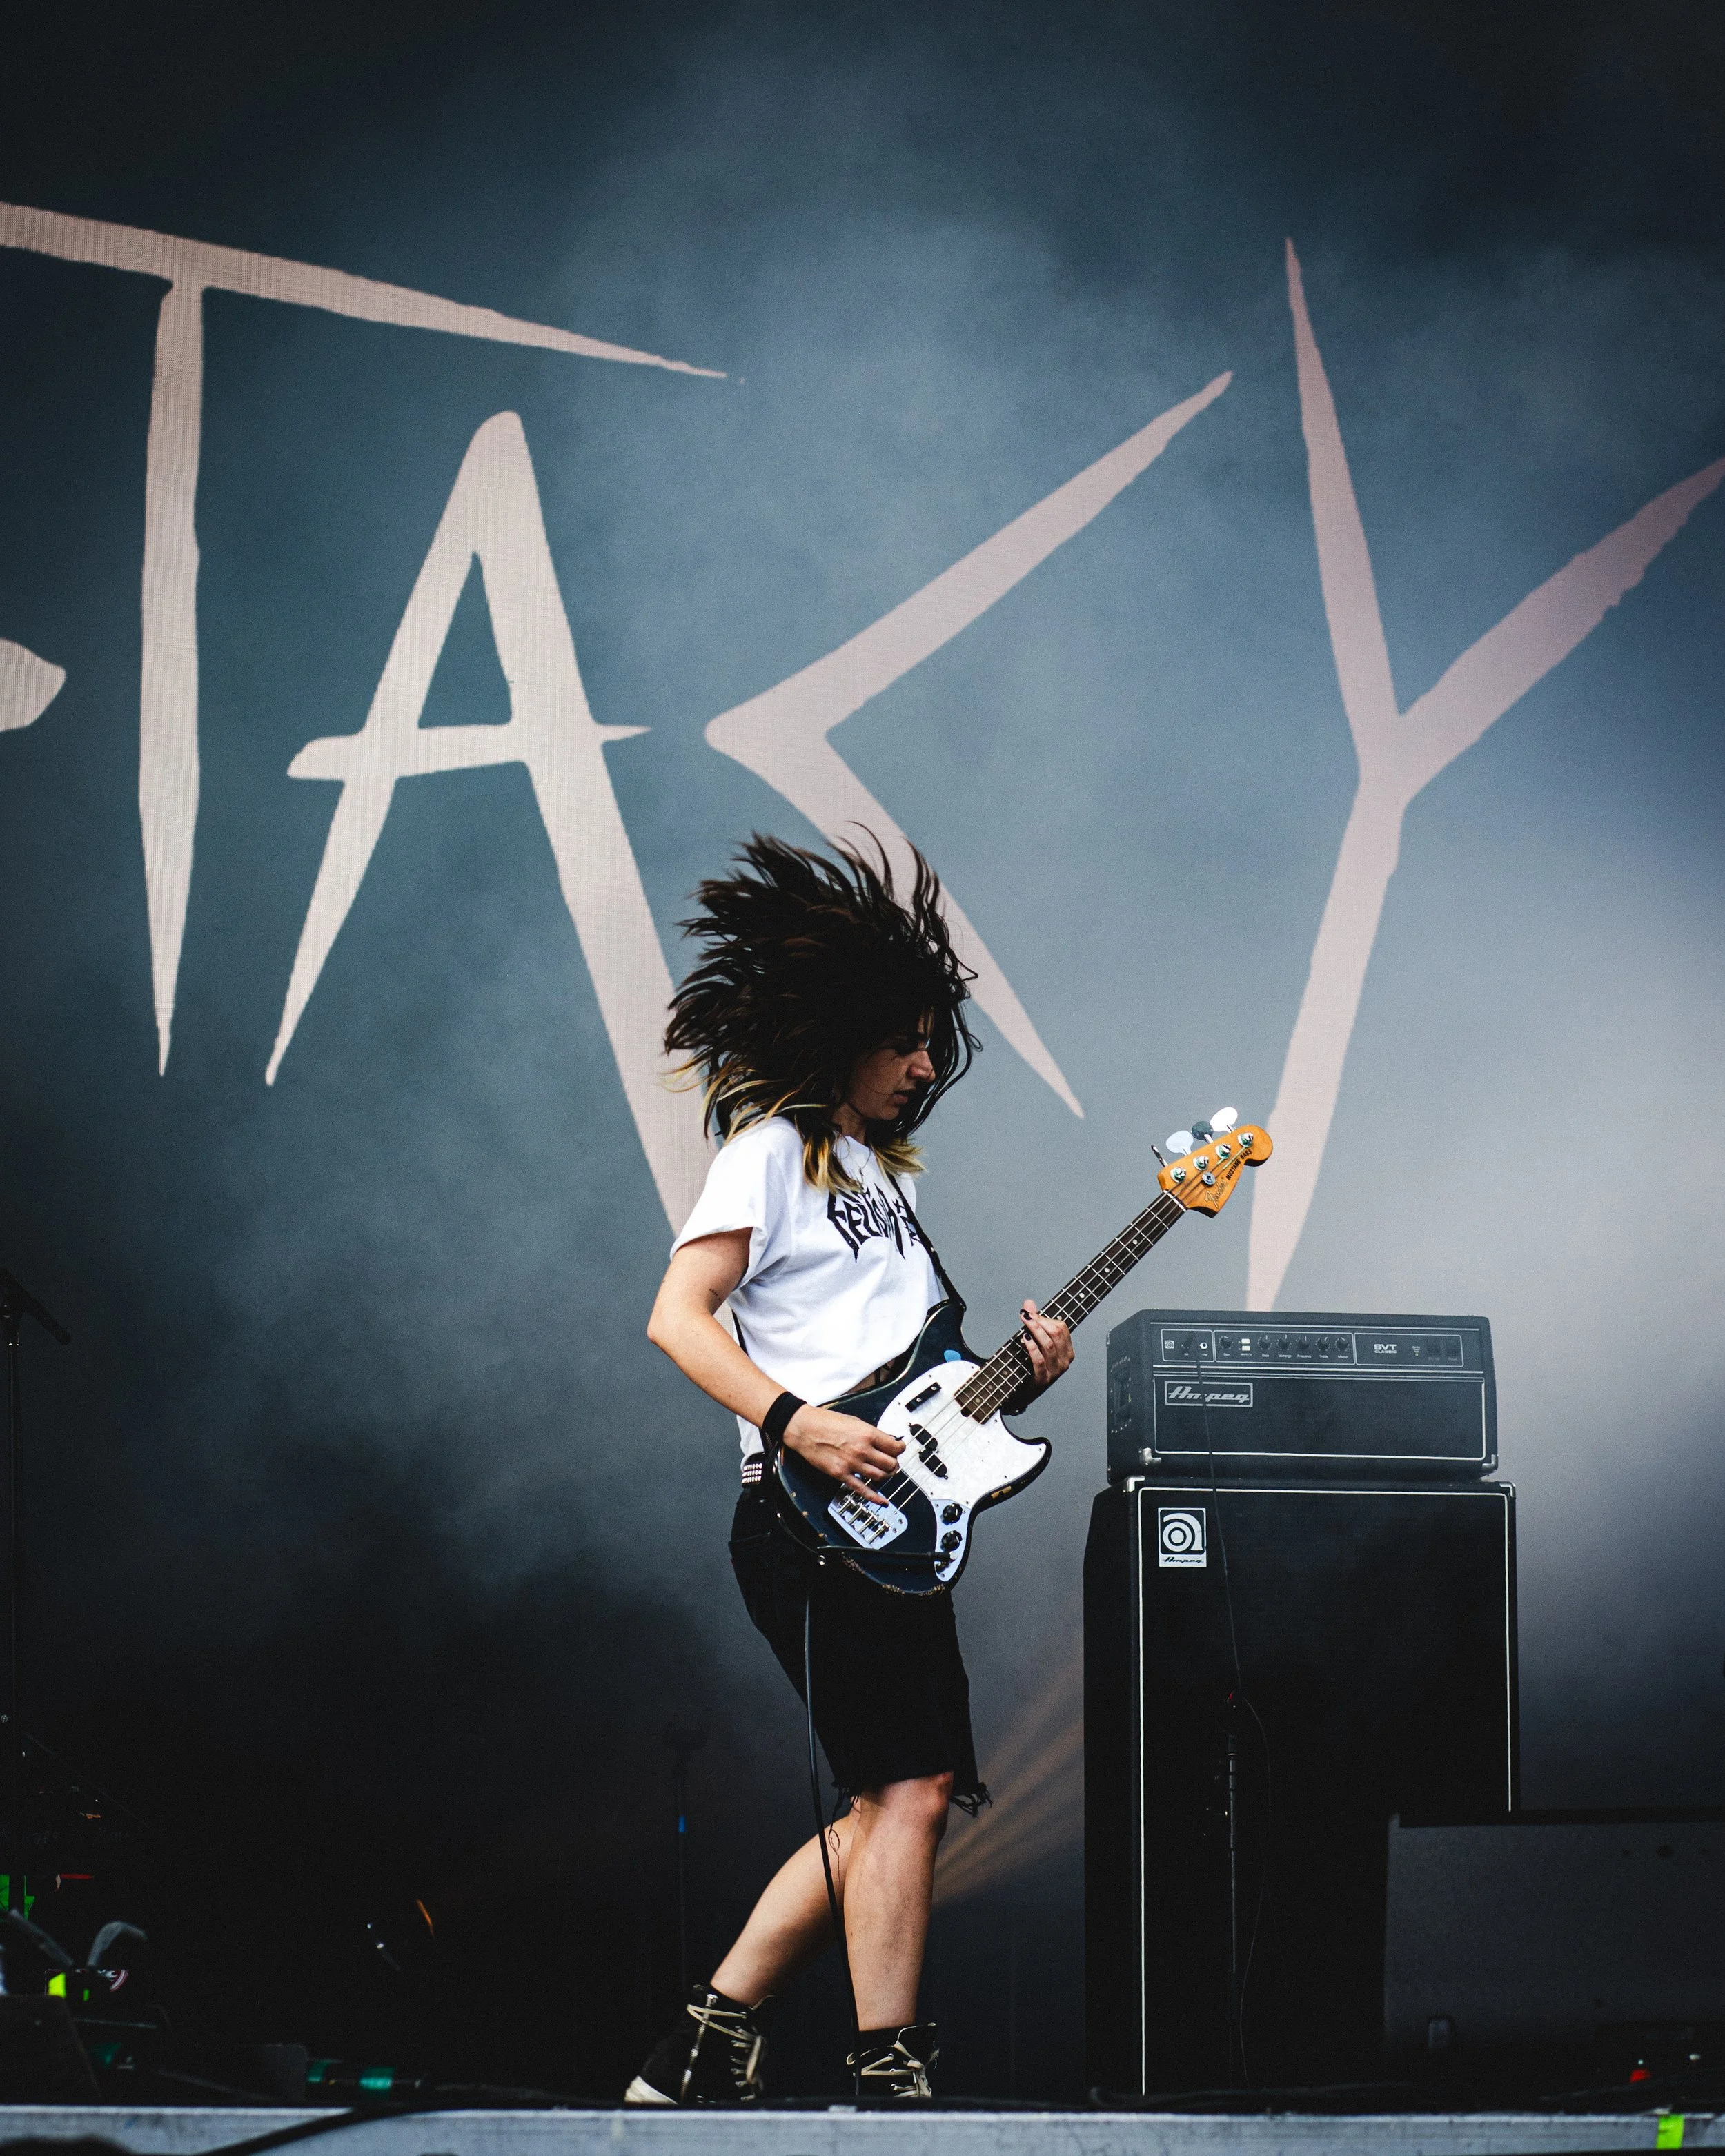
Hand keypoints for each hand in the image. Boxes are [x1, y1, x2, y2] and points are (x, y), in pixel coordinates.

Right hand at [783, 1404, 904, 1502]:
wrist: (805, 1428)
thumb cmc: (826, 1422)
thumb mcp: (854, 1421)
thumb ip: (871, 1433)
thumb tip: (885, 1441)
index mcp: (867, 1434)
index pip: (895, 1447)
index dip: (900, 1449)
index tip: (898, 1450)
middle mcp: (862, 1450)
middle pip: (891, 1464)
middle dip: (894, 1464)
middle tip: (891, 1463)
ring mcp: (852, 1464)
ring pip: (880, 1477)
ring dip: (885, 1476)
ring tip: (884, 1473)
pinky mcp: (841, 1474)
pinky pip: (862, 1489)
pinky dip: (874, 1497)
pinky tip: (881, 1499)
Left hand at [1014, 1300, 1073, 1399]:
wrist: (1025, 1393)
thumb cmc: (1033, 1366)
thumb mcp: (1036, 1342)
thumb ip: (1034, 1322)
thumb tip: (1028, 1303)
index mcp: (1067, 1350)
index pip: (1061, 1328)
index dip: (1044, 1318)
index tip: (1029, 1313)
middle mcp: (1065, 1360)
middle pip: (1056, 1334)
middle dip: (1039, 1322)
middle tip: (1025, 1315)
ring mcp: (1055, 1370)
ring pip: (1048, 1345)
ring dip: (1035, 1331)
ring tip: (1024, 1323)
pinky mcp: (1043, 1379)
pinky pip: (1039, 1361)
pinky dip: (1032, 1348)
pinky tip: (1025, 1340)